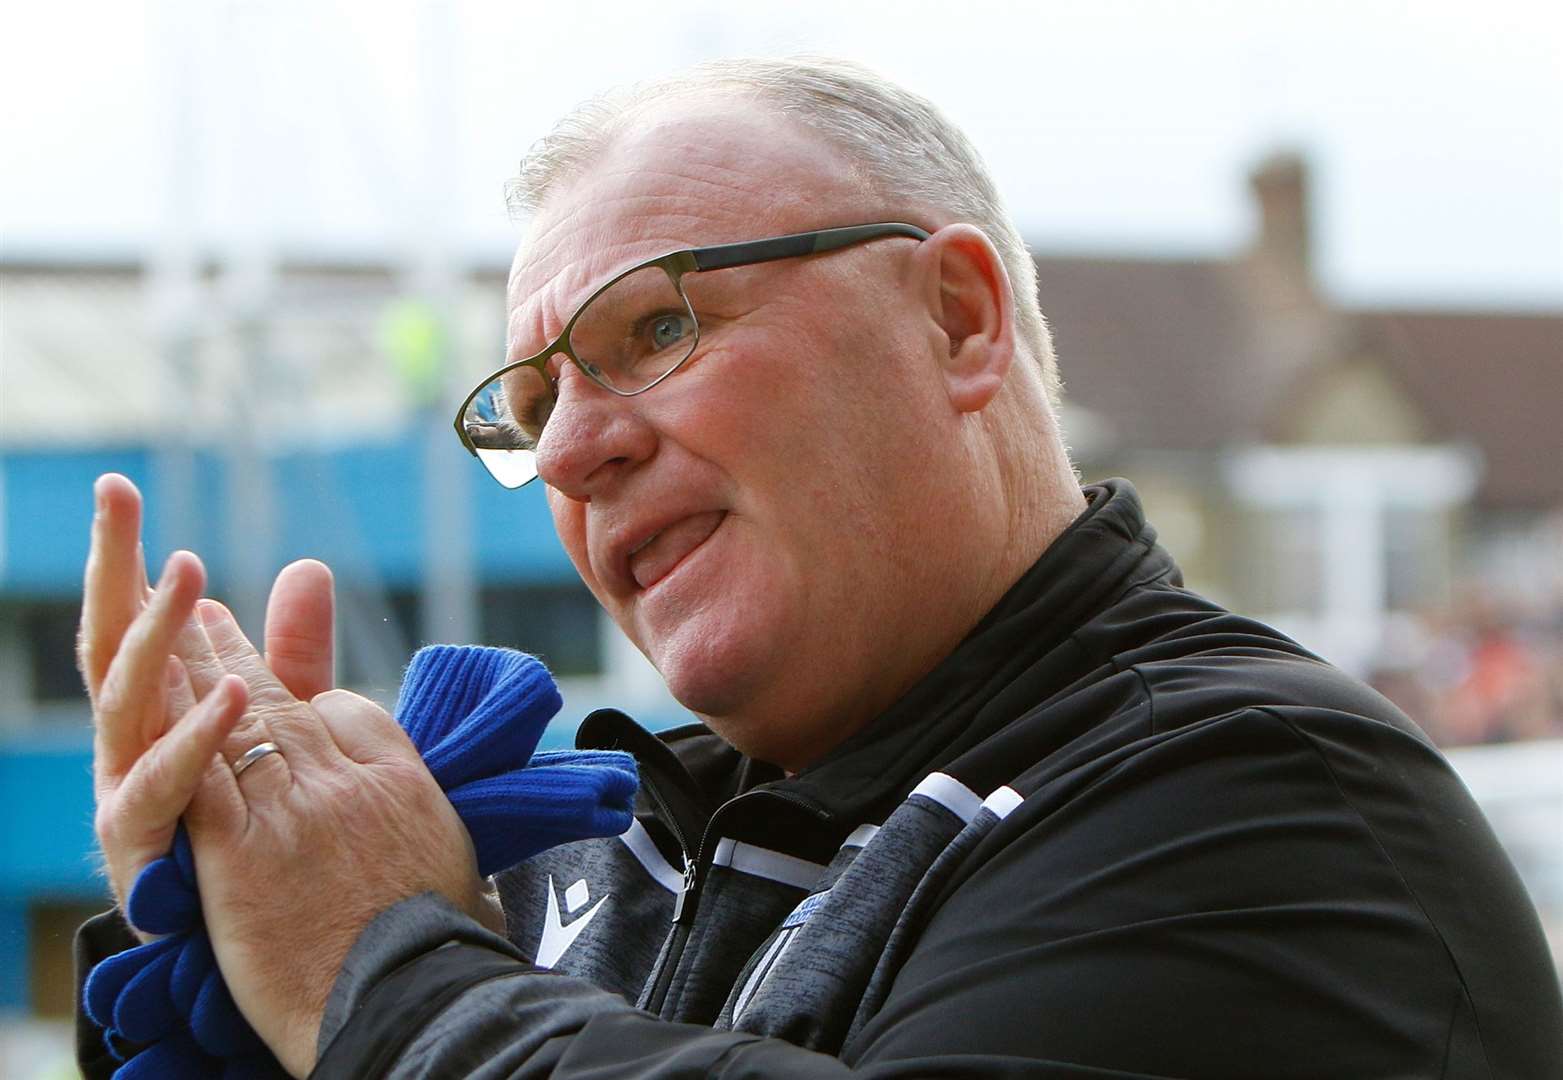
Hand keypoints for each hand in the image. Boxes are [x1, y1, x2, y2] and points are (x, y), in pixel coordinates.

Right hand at [81, 473, 335, 914]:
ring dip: (157, 638)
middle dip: (112, 570)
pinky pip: (167, 788)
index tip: (119, 490)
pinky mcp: (150, 850)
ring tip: (186, 575)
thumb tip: (307, 567)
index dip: (127, 557)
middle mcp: (134, 745)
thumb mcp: (282, 727)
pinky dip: (197, 739)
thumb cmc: (262, 834)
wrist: (275, 948)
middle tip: (115, 498)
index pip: (138, 622)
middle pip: (113, 646)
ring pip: (130, 703)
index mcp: (158, 711)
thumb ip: (292, 654)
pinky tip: (231, 694)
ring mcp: (134, 795)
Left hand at [175, 603, 496, 1076]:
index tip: (285, 688)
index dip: (311, 699)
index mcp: (402, 782)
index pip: (351, 713)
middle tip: (206, 613)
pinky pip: (202, 773)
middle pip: (285, 701)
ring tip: (171, 626)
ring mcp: (294, 809)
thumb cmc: (443, 950)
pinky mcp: (242, 849)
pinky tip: (154, 694)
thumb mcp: (462, 866)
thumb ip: (434, 827)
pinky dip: (177, 728)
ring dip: (198, 668)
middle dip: (240, 653)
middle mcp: (347, 781)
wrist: (408, 997)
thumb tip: (437, 815)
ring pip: (238, 720)